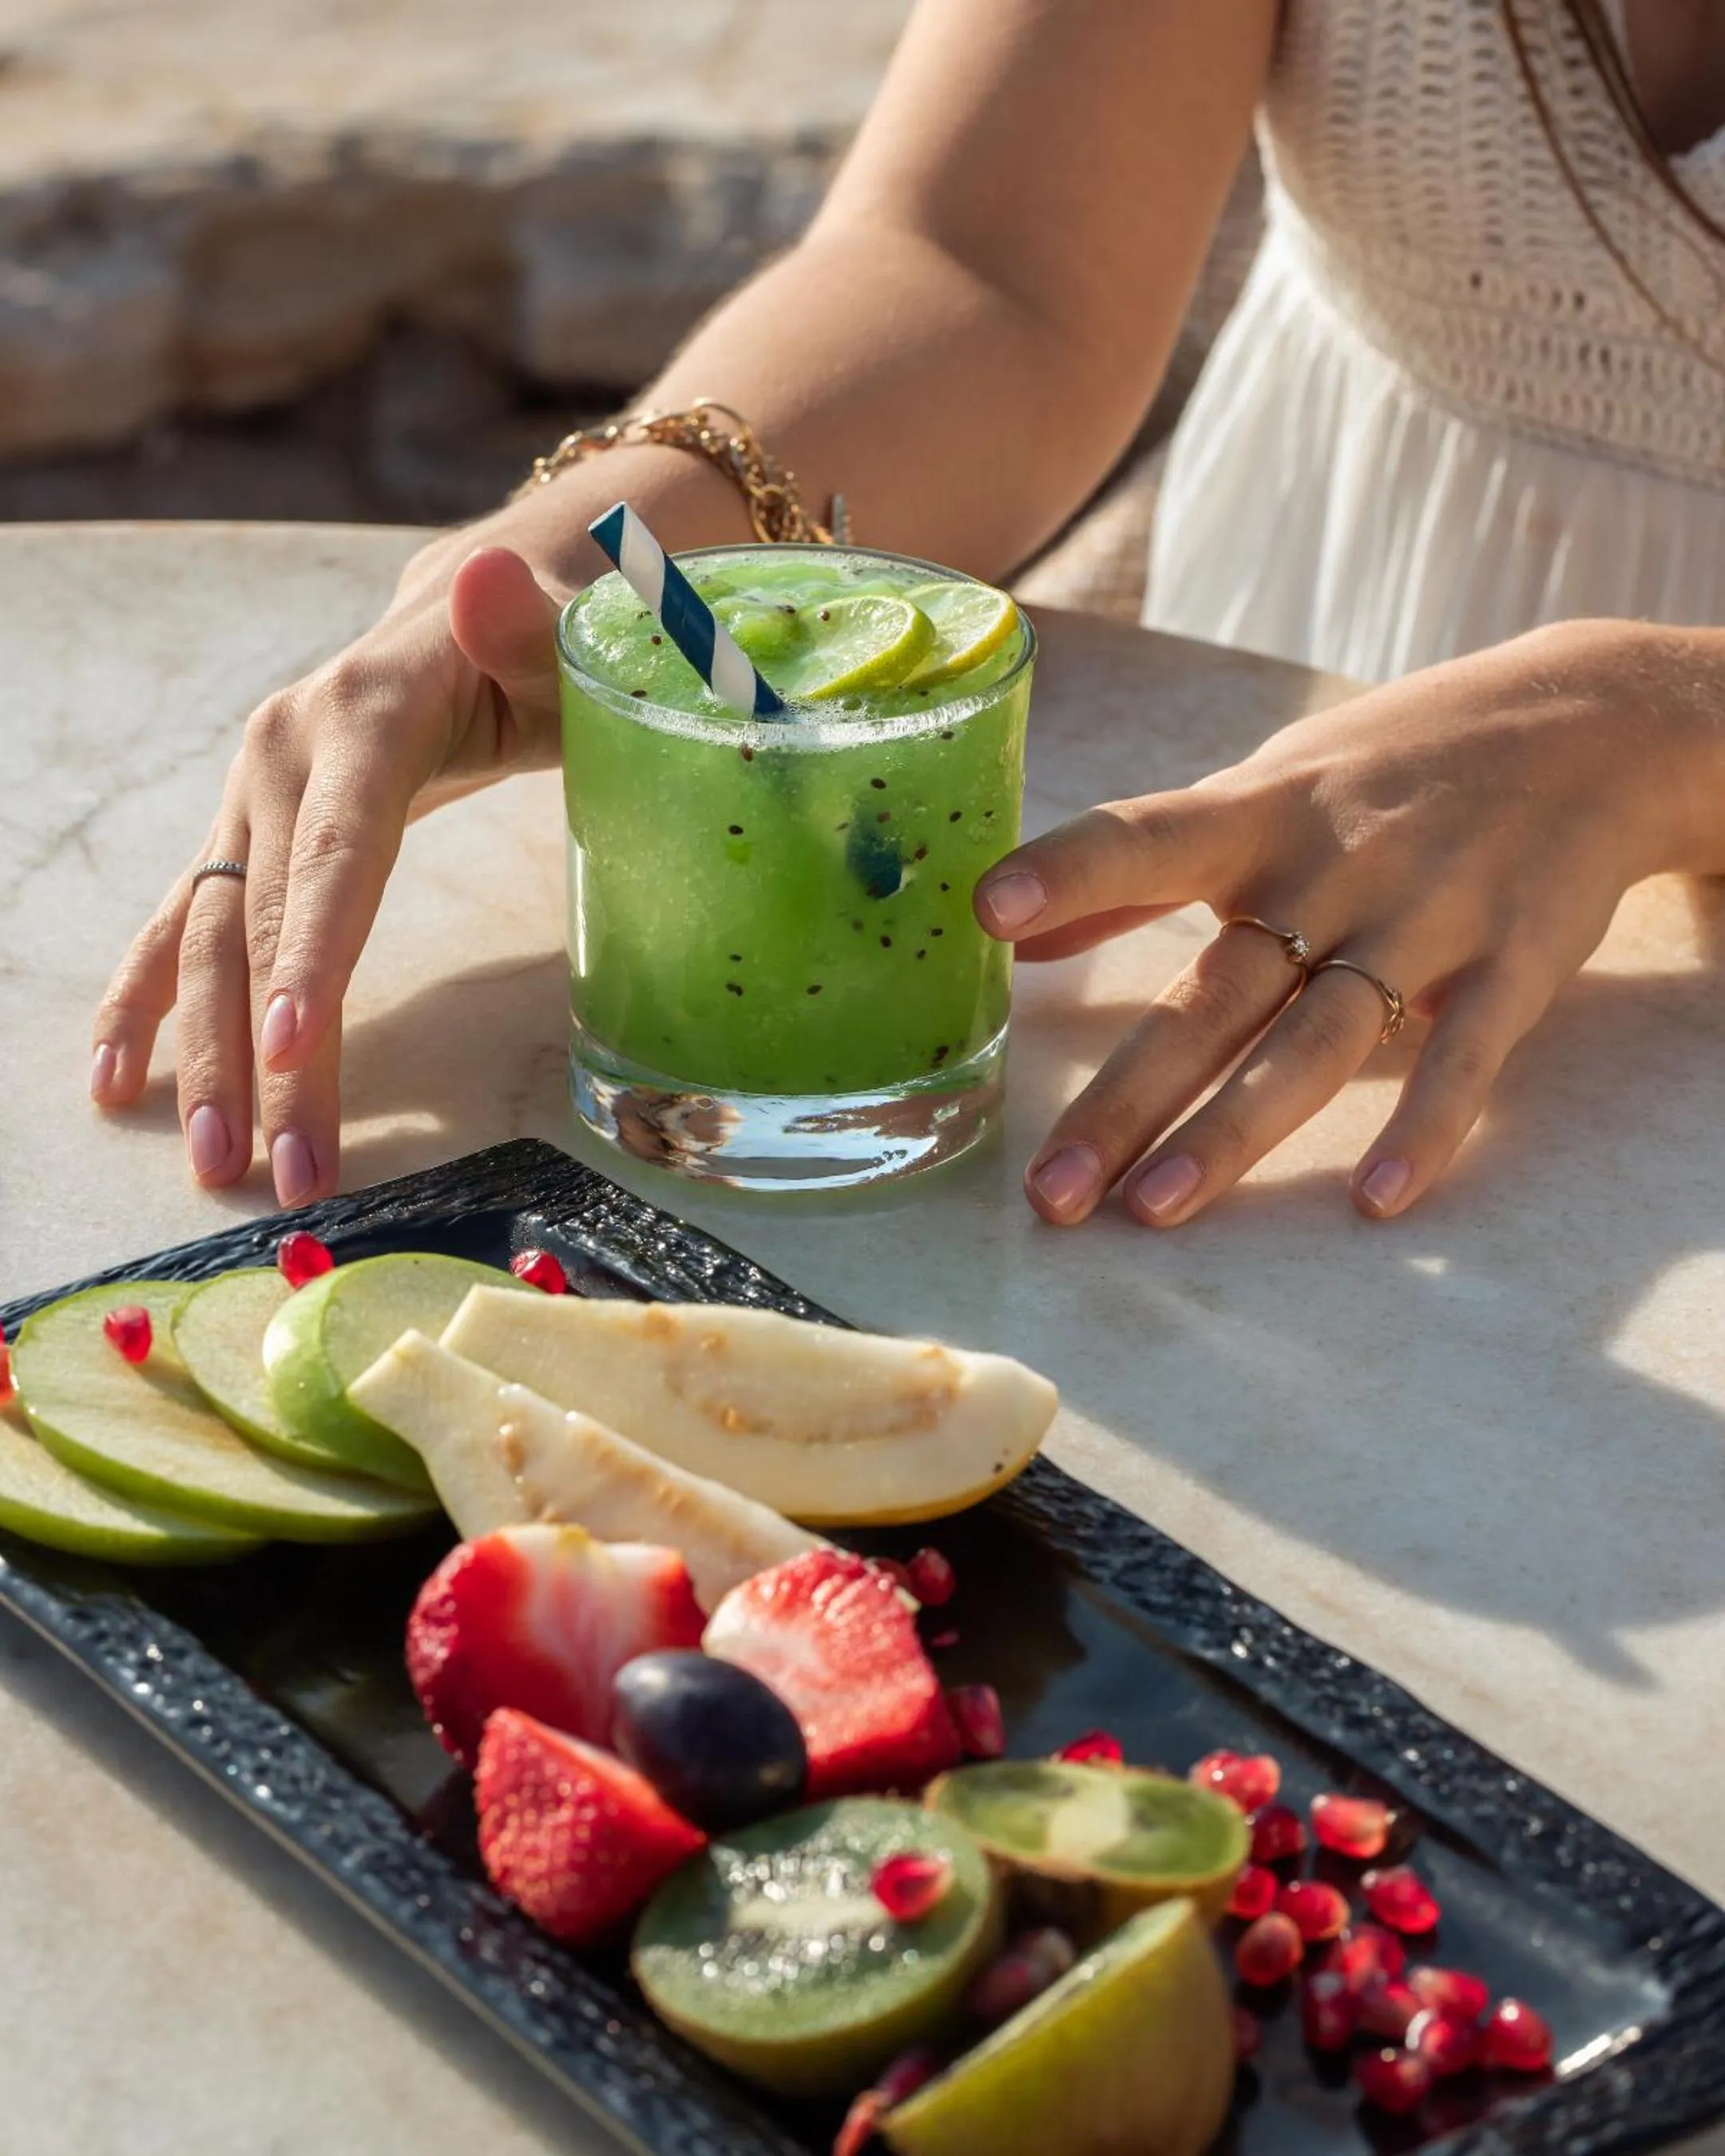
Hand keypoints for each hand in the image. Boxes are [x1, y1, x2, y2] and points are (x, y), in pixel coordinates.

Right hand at [91, 541, 567, 1204]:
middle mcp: (283, 754)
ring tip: (214, 1162)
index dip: (315, 947)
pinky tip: (117, 1083)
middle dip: (266, 1052)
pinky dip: (144, 1004)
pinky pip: (176, 925)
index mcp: (365, 712)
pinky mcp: (238, 835)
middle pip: (265, 920)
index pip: (340, 848)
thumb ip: (526, 628)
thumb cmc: (534, 658)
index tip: (297, 1044)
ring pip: (210, 938)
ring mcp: (249, 797)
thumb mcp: (557, 642)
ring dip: (207, 1056)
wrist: (459, 627)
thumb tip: (484, 581)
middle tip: (274, 1170)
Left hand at [977, 621, 1720, 1226]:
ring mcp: (1425, 918)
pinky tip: (1373, 1198)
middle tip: (1053, 1191)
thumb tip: (1010, 934)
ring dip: (1235, 1128)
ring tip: (1156, 1209)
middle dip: (1129, 1097)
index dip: (1069, 871)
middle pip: (1216, 994)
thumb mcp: (1263, 790)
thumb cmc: (1388, 771)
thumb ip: (1142, 868)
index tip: (986, 908)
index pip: (1145, 838)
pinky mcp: (1515, 963)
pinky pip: (1464, 1059)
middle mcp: (1330, 869)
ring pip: (1318, 1040)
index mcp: (1255, 818)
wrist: (1588, 725)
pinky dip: (1423, 1128)